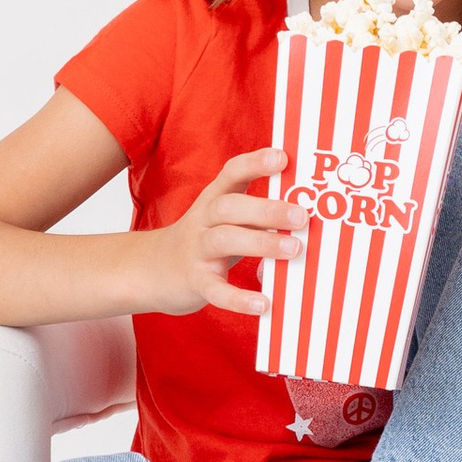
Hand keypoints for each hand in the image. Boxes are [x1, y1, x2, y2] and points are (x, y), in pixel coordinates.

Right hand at [153, 146, 308, 319]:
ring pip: (224, 240)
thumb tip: (308, 220)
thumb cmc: (207, 240)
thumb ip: (258, 216)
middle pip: (229, 206)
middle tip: (302, 215)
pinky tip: (263, 304)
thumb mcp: (226, 219)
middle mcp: (204, 220)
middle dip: (267, 208)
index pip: (232, 172)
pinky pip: (216, 289)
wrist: (154, 270)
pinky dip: (239, 298)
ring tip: (294, 249)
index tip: (283, 158)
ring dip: (260, 242)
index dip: (255, 163)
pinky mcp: (195, 281)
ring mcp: (197, 250)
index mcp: (215, 199)